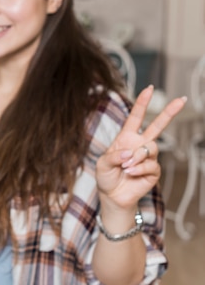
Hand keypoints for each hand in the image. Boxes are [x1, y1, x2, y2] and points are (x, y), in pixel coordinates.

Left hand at [94, 86, 186, 211]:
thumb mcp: (103, 163)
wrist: (112, 195)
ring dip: (137, 157)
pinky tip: (130, 173)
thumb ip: (114, 155)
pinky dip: (138, 169)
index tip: (149, 89)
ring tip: (126, 167)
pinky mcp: (153, 171)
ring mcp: (148, 158)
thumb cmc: (106, 176)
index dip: (142, 103)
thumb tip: (131, 152)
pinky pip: (150, 165)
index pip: (136, 118)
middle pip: (158, 126)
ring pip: (151, 148)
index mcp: (127, 138)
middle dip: (170, 112)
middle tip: (181, 100)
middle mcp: (140, 145)